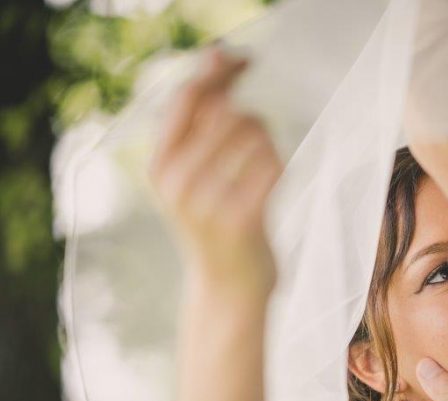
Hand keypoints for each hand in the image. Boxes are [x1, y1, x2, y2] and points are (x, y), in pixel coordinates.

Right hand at [150, 48, 282, 302]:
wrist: (228, 289)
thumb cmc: (218, 222)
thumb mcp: (193, 174)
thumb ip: (202, 121)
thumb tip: (220, 56)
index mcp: (159, 165)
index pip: (189, 97)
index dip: (219, 70)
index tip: (243, 60)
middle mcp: (175, 182)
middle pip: (226, 110)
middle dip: (251, 114)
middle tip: (259, 136)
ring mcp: (206, 203)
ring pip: (253, 132)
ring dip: (268, 140)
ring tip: (262, 166)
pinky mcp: (240, 221)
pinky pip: (272, 165)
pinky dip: (279, 166)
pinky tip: (272, 184)